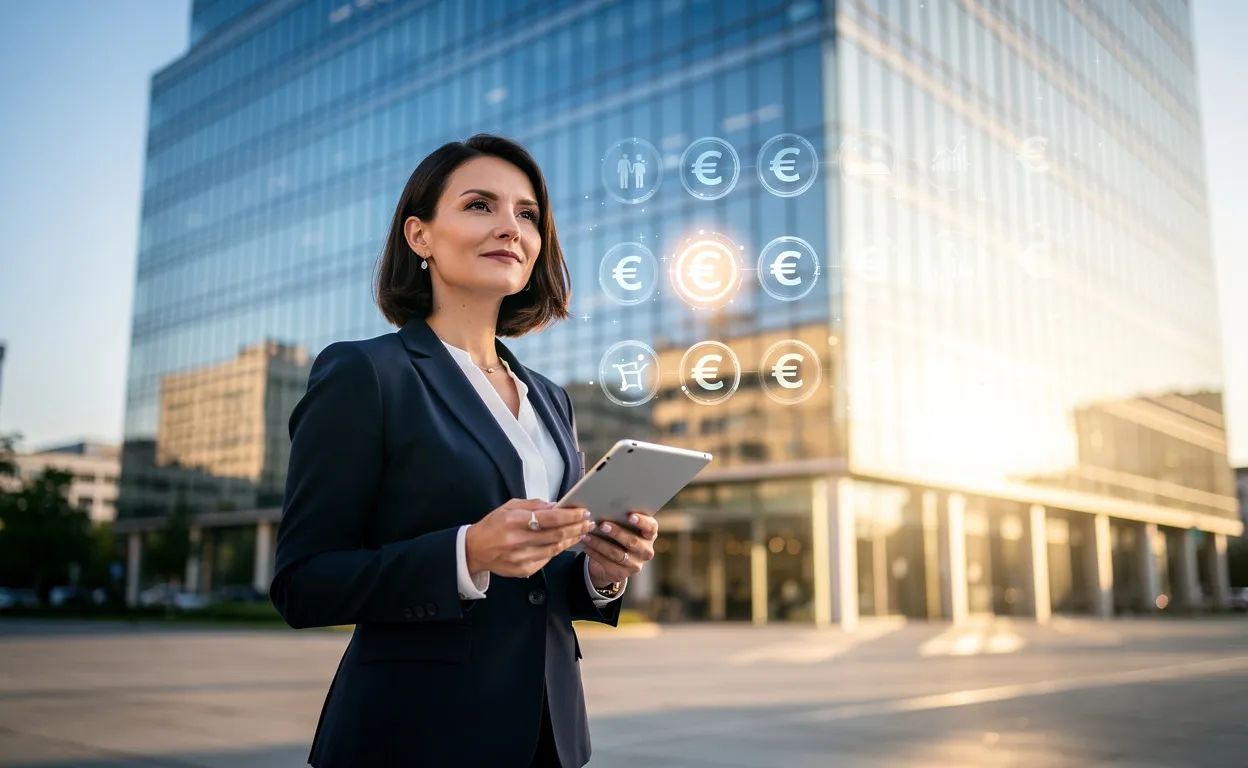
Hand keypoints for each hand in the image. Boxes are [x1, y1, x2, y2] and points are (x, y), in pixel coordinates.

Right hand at [465, 499, 594, 578]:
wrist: (474, 550)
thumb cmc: (493, 525)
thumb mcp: (509, 507)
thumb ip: (534, 506)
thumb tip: (556, 506)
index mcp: (514, 521)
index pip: (550, 518)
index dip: (570, 515)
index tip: (583, 511)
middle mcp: (518, 541)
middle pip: (556, 534)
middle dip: (577, 527)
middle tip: (589, 522)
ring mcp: (521, 558)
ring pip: (555, 549)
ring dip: (571, 539)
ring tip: (582, 532)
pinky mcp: (523, 570)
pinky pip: (547, 559)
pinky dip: (558, 550)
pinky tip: (566, 542)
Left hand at [583, 508, 657, 587]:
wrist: (615, 560)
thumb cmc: (621, 534)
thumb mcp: (625, 526)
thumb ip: (621, 518)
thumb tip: (606, 506)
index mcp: (650, 534)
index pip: (651, 527)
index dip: (642, 522)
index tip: (630, 516)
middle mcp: (646, 550)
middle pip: (632, 541)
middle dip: (617, 532)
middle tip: (602, 525)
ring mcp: (636, 564)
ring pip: (617, 554)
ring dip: (600, 544)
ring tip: (587, 535)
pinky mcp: (623, 574)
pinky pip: (607, 564)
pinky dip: (595, 554)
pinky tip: (587, 546)